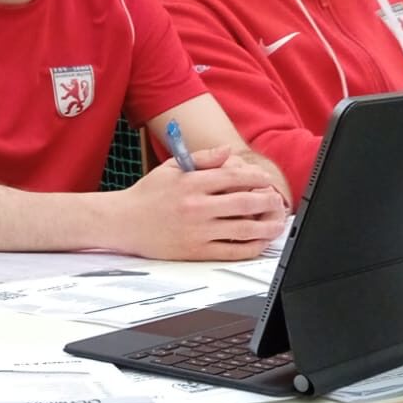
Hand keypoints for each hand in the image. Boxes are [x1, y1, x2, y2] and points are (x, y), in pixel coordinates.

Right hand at [113, 146, 287, 260]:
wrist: (123, 223)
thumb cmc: (148, 194)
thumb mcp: (172, 168)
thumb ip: (202, 158)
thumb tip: (228, 151)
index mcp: (191, 182)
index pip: (234, 177)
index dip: (256, 178)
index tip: (266, 180)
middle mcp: (196, 207)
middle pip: (244, 203)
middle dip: (268, 202)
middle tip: (278, 201)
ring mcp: (197, 231)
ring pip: (243, 229)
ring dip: (267, 227)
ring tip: (278, 223)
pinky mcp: (196, 251)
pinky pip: (231, 251)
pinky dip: (251, 247)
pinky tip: (259, 242)